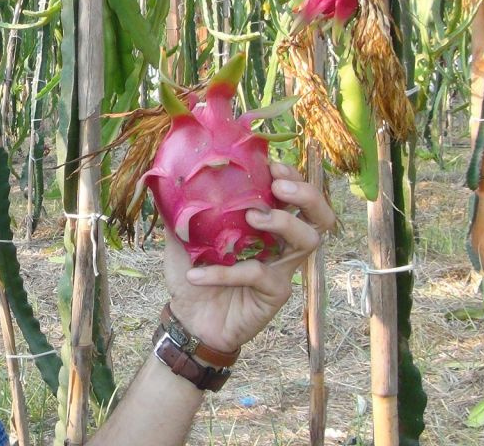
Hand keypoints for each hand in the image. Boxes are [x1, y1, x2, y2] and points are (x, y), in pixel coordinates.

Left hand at [162, 162, 334, 353]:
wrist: (187, 319)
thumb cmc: (191, 274)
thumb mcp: (181, 237)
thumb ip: (180, 209)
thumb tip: (163, 175)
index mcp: (264, 224)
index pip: (295, 194)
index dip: (293, 176)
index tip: (272, 164)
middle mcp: (281, 244)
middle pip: (319, 215)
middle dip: (307, 194)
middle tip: (279, 186)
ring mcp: (281, 269)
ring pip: (307, 241)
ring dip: (282, 222)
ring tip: (251, 216)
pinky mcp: (274, 294)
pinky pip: (259, 274)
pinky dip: (226, 272)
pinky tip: (197, 274)